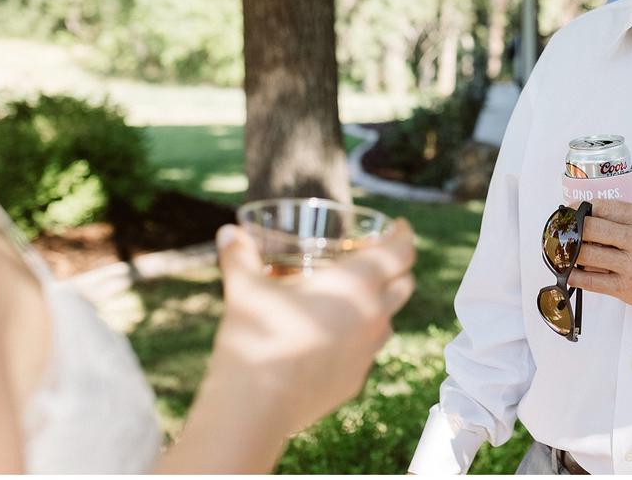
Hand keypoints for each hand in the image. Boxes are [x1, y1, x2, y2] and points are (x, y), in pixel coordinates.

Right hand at [208, 218, 415, 436]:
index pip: (401, 252)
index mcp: (356, 283)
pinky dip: (358, 340)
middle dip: (397, 268)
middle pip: (405, 284)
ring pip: (388, 320)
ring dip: (380, 305)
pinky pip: (367, 352)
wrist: (257, 405)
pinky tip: (333, 340)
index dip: (404, 235)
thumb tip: (227, 232)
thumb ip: (239, 257)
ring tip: (354, 299)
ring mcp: (368, 351)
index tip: (399, 226)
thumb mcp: (245, 289)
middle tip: (376, 260)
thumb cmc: (258, 336)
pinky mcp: (356, 379)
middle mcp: (372, 314)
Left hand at [568, 198, 631, 314]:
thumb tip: (606, 194)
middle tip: (562, 227)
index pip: (604, 207)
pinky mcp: (626, 288)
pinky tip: (567, 270)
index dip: (582, 207)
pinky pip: (591, 282)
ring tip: (561, 247)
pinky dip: (574, 275)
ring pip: (587, 255)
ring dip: (569, 251)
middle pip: (591, 229)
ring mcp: (631, 266)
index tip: (571, 209)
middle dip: (571, 227)